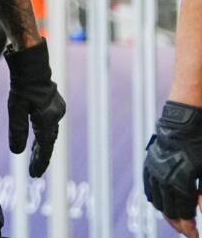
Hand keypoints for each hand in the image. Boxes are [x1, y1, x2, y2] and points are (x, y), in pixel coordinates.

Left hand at [4, 40, 66, 176]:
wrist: (32, 62)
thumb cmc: (23, 84)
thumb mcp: (16, 108)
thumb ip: (17, 130)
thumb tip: (17, 152)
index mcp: (48, 119)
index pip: (45, 146)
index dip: (39, 161)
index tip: (34, 174)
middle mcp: (56, 115)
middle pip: (48, 141)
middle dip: (41, 156)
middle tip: (34, 170)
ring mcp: (57, 108)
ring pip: (50, 132)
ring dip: (42, 145)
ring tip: (35, 157)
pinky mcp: (53, 102)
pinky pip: (49, 123)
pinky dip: (43, 132)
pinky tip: (39, 136)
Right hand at [145, 101, 201, 232]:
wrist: (184, 119)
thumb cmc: (200, 143)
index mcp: (179, 183)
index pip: (183, 214)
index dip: (190, 228)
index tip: (195, 237)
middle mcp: (163, 179)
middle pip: (168, 211)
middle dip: (178, 225)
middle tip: (188, 232)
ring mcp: (154, 170)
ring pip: (157, 201)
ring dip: (166, 214)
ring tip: (176, 221)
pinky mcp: (150, 163)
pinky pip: (149, 186)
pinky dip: (155, 198)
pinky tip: (161, 203)